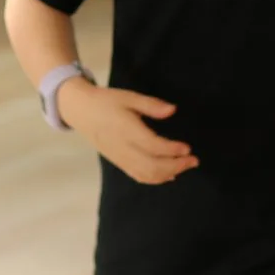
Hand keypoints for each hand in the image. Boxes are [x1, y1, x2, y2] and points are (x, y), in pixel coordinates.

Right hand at [57, 78, 196, 184]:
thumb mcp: (128, 96)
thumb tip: (173, 110)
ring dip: (168, 174)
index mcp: (125, 129)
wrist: (80, 112)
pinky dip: (155, 179)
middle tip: (193, 160)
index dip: (171, 150)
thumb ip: (151, 104)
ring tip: (184, 167)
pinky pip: (138, 176)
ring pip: (146, 175)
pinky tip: (169, 175)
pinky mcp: (118, 163)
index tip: (187, 148)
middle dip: (175, 166)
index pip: (152, 146)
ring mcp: (120, 158)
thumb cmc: (106, 101)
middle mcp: (123, 147)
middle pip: (151, 166)